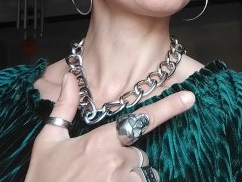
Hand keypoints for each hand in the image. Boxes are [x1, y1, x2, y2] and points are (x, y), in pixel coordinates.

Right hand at [25, 73, 194, 180]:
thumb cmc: (44, 181)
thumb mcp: (48, 144)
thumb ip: (64, 109)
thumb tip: (72, 79)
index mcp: (101, 141)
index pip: (142, 119)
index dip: (169, 107)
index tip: (189, 98)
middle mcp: (118, 161)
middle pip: (139, 154)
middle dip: (126, 160)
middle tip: (100, 171)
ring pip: (142, 174)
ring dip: (128, 178)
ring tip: (103, 181)